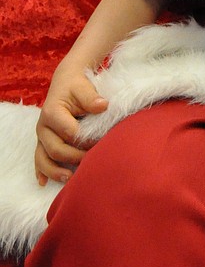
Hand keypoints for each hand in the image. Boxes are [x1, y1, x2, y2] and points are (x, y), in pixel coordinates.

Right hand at [34, 63, 107, 185]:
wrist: (66, 83)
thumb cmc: (76, 86)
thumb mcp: (83, 87)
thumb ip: (91, 97)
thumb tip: (103, 106)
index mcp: (52, 113)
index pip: (69, 133)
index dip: (85, 140)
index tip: (101, 143)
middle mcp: (43, 127)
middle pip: (56, 149)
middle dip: (74, 157)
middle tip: (93, 161)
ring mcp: (42, 137)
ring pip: (43, 159)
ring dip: (55, 171)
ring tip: (70, 179)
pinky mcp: (43, 143)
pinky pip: (39, 160)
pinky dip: (42, 172)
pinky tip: (44, 183)